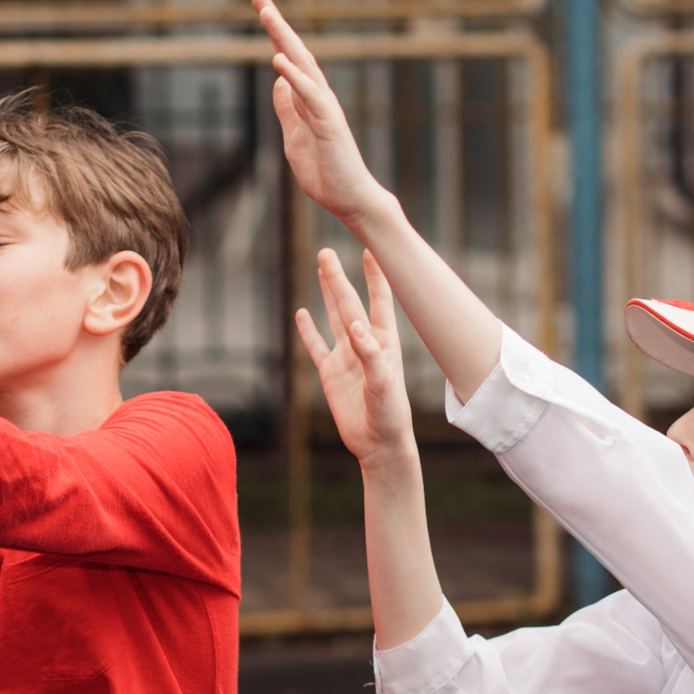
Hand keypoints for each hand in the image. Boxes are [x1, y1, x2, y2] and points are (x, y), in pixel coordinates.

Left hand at [255, 0, 394, 228]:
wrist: (349, 199)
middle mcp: (319, 96)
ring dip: (285, 40)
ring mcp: (325, 109)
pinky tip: (280, 61)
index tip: (261, 6)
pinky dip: (295, 78)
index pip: (289, 58)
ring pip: (304, 66)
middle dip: (277, 23)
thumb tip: (279, 82)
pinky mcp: (329, 125)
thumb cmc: (325, 170)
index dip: (275, 32)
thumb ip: (287, 108)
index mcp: (308, 99)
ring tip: (267, 15)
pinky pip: (311, 97)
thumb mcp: (294, 136)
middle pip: (296, 52)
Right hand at [295, 248, 416, 467]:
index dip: (374, 275)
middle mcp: (364, 344)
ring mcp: (346, 358)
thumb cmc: (391, 415)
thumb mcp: (384, 385)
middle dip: (337, 278)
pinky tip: (302, 313)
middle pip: (348, 303)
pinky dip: (308, 331)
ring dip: (326, 294)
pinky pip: (317, 347)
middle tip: (325, 252)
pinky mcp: (331, 374)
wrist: (379, 444)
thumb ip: (370, 355)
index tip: (369, 249)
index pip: (379, 300)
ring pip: (333, 318)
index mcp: (384, 342)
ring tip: (321, 270)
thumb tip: (354, 326)